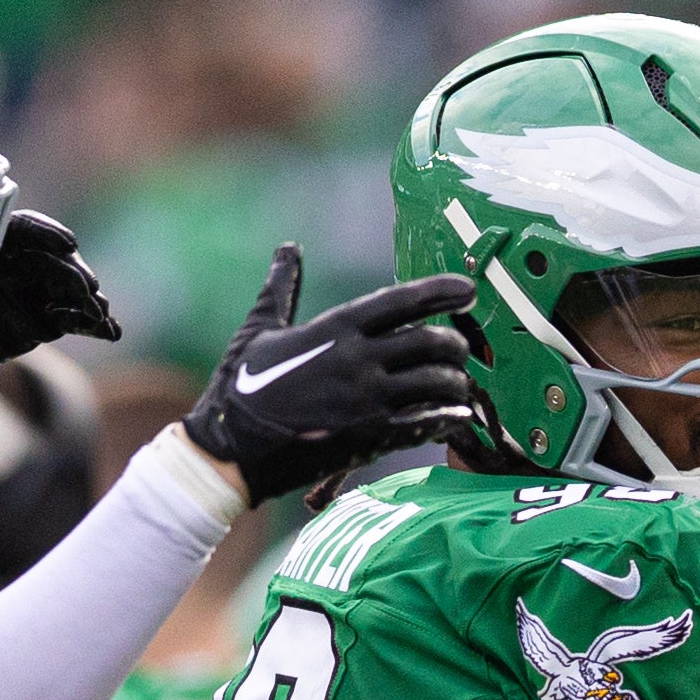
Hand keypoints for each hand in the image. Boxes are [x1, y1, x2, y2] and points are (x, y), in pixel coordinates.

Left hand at [0, 210, 119, 390]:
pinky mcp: (50, 317)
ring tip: (101, 318)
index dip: (46, 233)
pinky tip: (109, 333)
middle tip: (89, 291)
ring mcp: (36, 290)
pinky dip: (92, 324)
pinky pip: (75, 317)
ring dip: (89, 302)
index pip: (20, 229)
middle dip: (74, 275)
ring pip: (68, 290)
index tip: (69, 245)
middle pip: (51, 260)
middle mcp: (15, 263)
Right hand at [184, 246, 481, 505]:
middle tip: (460, 351)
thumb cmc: (239, 387)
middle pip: (431, 342)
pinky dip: (448, 419)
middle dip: (456, 346)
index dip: (440, 292)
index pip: (401, 300)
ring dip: (456, 384)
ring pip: (437, 383)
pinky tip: (457, 417)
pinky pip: (426, 424)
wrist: (230, 450)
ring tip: (457, 387)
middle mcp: (358, 359)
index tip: (469, 289)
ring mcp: (367, 400)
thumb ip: (281, 289)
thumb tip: (286, 249)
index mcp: (335, 328)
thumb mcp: (259, 330)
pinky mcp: (371, 438)